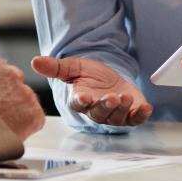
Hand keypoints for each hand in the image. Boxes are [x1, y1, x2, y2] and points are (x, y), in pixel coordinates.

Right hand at [31, 55, 152, 126]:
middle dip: (106, 106)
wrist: (109, 80)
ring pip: (117, 117)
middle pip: (99, 113)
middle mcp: (96, 110)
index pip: (78, 103)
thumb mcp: (74, 67)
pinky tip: (146, 108)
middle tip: (112, 98)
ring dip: (123, 108)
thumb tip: (35, 61)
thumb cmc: (90, 75)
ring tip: (126, 97)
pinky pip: (135, 119)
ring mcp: (114, 114)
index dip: (81, 101)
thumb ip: (56, 67)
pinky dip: (141, 115)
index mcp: (81, 99)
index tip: (84, 97)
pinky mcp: (130, 114)